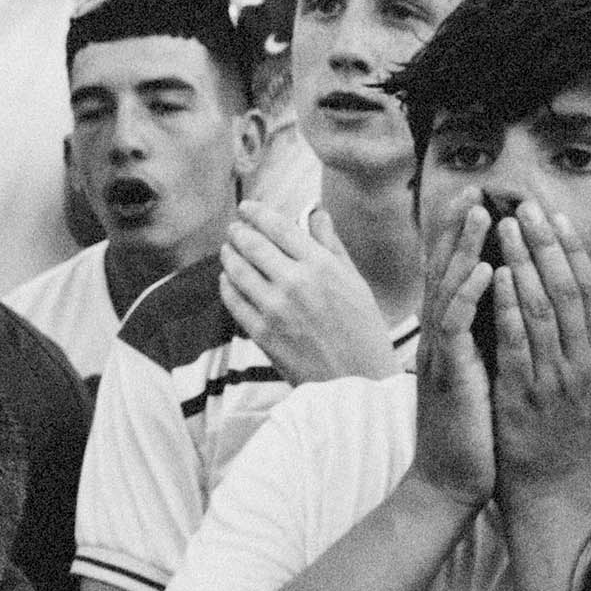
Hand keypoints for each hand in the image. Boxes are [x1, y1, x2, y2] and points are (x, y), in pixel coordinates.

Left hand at [218, 200, 398, 384]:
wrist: (358, 381)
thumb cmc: (363, 331)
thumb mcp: (355, 282)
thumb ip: (331, 245)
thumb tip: (316, 213)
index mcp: (321, 265)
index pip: (278, 227)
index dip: (257, 213)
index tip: (247, 208)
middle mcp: (295, 282)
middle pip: (252, 244)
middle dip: (238, 231)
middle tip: (233, 228)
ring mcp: (275, 309)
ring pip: (237, 270)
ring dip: (228, 255)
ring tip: (228, 250)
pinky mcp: (262, 333)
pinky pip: (233, 301)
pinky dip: (227, 285)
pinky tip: (228, 280)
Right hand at [407, 191, 495, 510]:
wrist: (450, 484)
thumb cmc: (470, 434)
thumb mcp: (480, 377)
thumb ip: (485, 342)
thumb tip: (503, 312)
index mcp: (450, 338)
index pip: (454, 276)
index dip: (463, 237)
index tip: (482, 200)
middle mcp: (439, 339)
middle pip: (444, 270)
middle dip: (458, 228)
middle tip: (475, 186)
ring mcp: (440, 355)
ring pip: (448, 289)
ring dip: (464, 248)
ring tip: (480, 212)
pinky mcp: (448, 376)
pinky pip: (456, 327)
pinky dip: (470, 294)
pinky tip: (488, 270)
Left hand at [490, 203, 590, 507]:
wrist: (554, 498)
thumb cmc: (576, 448)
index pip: (588, 293)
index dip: (573, 252)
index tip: (558, 217)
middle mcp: (579, 364)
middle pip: (566, 291)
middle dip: (545, 244)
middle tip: (526, 205)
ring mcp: (552, 379)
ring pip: (542, 309)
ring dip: (523, 263)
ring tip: (505, 227)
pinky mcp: (523, 396)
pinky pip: (517, 343)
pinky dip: (508, 306)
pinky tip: (496, 277)